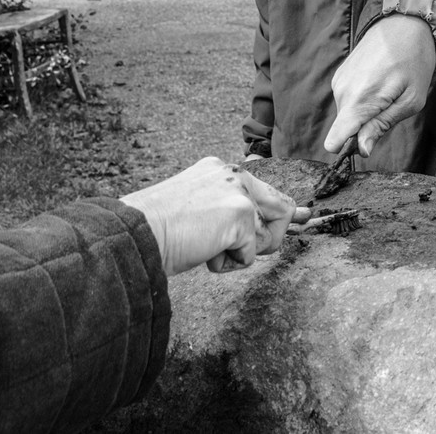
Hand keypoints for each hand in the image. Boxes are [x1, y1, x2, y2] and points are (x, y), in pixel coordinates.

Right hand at [120, 157, 309, 275]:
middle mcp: (233, 174)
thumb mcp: (194, 211)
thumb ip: (226, 211)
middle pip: (282, 208)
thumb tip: (261, 225)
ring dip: (242, 252)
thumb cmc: (154, 231)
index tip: (304, 216)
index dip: (286, 209)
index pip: (265, 189)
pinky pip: (250, 254)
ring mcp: (239, 192)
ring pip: (268, 235)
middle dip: (268, 238)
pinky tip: (203, 254)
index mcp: (220, 170)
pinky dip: (228, 264)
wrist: (131, 236)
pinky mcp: (240, 215)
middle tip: (232, 250)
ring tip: (206, 248)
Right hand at [324, 14, 435, 155]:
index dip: (351, 148)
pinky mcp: (341, 75)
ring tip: (389, 89)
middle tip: (392, 105)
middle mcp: (341, 91)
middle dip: (367, 126)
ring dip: (368, 110)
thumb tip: (361, 150)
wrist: (406, 23)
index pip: (334, 142)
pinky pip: (348, 99)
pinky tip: (380, 80)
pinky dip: (364, 97)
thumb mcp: (410, 100)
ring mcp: (339, 81)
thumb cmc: (414, 62)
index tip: (370, 140)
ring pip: (348, 114)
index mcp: (358, 100)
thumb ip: (381, 126)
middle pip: (345, 129)